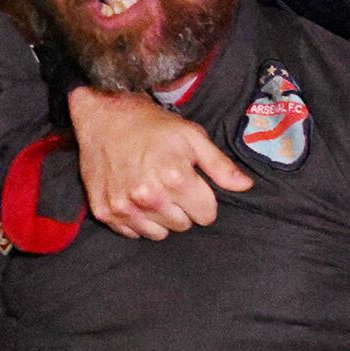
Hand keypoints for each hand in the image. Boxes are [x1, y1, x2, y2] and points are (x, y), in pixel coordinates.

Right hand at [71, 87, 247, 238]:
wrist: (103, 116)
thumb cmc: (151, 125)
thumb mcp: (191, 136)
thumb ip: (220, 165)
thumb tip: (246, 186)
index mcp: (175, 178)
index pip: (206, 215)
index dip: (203, 200)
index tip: (192, 185)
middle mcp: (149, 198)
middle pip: (183, 226)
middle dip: (182, 208)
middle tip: (169, 185)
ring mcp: (125, 208)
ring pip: (159, 234)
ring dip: (160, 218)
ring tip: (152, 191)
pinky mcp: (106, 213)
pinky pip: (133, 234)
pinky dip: (136, 220)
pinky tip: (133, 197)